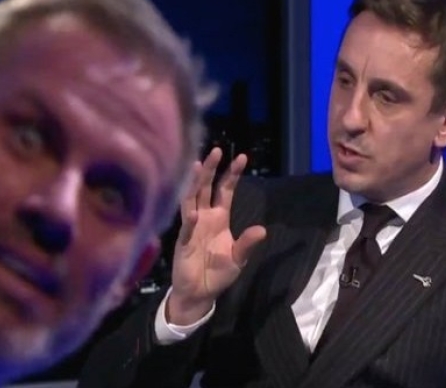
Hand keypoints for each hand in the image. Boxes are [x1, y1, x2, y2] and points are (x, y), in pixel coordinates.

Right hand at [167, 147, 265, 324]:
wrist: (199, 294)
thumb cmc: (218, 274)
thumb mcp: (238, 258)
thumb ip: (247, 244)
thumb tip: (262, 230)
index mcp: (219, 218)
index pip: (225, 190)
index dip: (232, 174)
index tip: (241, 157)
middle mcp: (204, 217)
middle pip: (206, 188)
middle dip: (211, 169)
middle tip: (217, 150)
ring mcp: (192, 227)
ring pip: (191, 199)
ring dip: (194, 183)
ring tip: (196, 165)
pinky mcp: (183, 242)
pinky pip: (186, 228)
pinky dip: (189, 219)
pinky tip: (194, 211)